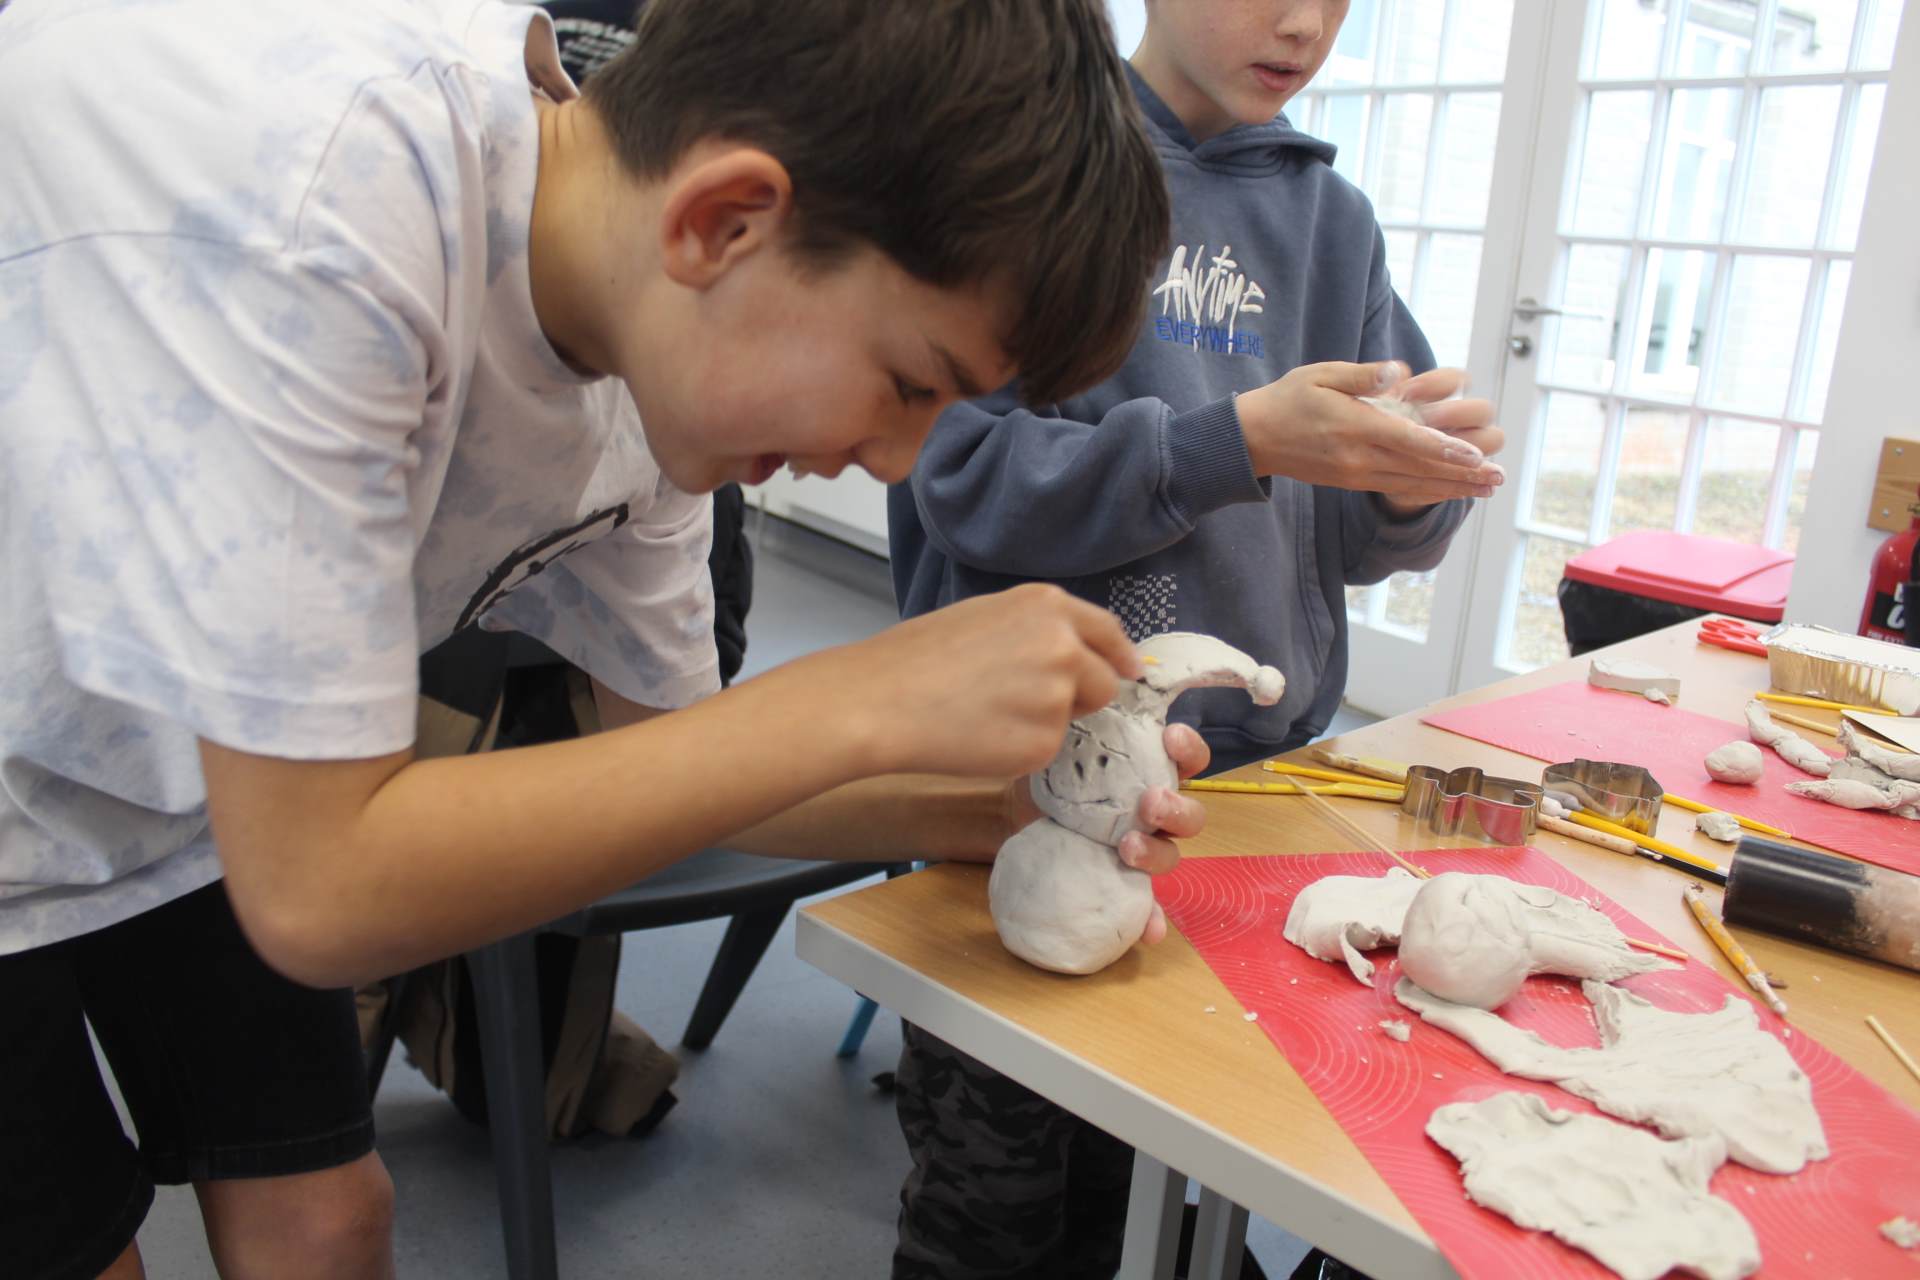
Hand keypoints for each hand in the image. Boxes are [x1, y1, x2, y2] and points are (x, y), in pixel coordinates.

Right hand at [830, 583, 1141, 778]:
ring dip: (1049, 723)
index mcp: (1047, 605)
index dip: (1118, 655)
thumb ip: (1037, 629)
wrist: (880, 700)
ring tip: (990, 716)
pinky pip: (1048, 751)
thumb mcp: (984, 616)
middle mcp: (1064, 645)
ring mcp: (1058, 695)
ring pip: (1076, 719)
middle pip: (1104, 680)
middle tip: (1027, 704)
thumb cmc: (917, 658)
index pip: (1108, 631)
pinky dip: (1023, 751)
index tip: (1126, 670)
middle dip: (1081, 696)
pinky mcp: (1044, 741)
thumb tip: (1074, 651)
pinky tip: (982, 737)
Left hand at [1002, 722, 1210, 944]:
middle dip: (1177, 809)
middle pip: (1191, 814)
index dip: (1189, 748)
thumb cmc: (1048, 761)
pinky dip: (1150, 919)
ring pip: (1170, 855)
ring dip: (1160, 855)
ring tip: (1127, 847)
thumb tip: (1098, 670)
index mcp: (1149, 766)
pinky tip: (1148, 931)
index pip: (1188, 757)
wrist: (1006, 804)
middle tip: (1148, 801)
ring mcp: (1136, 844)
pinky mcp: (1115, 878)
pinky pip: (1142, 904)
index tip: (1170, 737)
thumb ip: (1088, 707)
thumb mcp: (1067, 730)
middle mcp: (1150, 807)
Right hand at [1237, 360, 1505, 505]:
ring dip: (1454, 487)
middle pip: (1419, 468)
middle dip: (1463, 473)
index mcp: (1353, 426)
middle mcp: (1358, 457)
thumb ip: (1361, 375)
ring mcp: (1356, 474)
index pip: (1407, 440)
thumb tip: (1399, 372)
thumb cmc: (1288, 399)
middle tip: (1500, 476)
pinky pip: (1398, 487)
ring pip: (1413, 482)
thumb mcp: (1320, 374)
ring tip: (1488, 488)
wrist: (1254, 438)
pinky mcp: (1353, 481)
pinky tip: (1453, 491)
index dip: (1444, 449)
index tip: (1475, 455)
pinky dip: (1429, 490)